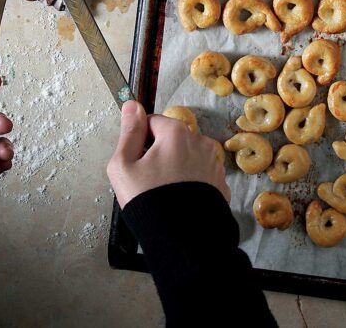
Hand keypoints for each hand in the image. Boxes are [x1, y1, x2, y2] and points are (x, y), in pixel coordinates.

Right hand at [107, 101, 229, 207]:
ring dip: (177, 167)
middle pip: (172, 139)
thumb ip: (128, 132)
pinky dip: (192, 182)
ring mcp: (214, 162)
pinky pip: (201, 174)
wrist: (182, 239)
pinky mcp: (221, 183)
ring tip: (166, 192)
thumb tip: (132, 105)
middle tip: (149, 181)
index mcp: (177, 132)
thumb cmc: (148, 199)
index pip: (152, 122)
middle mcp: (200, 141)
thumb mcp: (123, 165)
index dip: (140, 141)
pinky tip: (181, 200)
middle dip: (160, 154)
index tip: (137, 162)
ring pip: (187, 156)